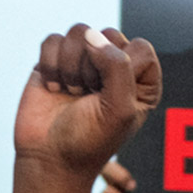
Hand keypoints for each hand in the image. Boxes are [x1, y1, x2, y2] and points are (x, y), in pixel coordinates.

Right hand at [13, 24, 161, 179]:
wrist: (49, 159)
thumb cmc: (90, 140)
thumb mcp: (119, 109)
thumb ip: (117, 66)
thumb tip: (91, 34)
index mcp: (142, 81)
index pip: (141, 48)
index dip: (123, 69)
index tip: (111, 97)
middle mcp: (115, 67)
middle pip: (108, 35)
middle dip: (94, 66)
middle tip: (90, 96)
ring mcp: (84, 62)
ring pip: (79, 33)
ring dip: (71, 66)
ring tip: (72, 93)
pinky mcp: (55, 61)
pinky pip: (53, 40)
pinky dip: (50, 65)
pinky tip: (54, 89)